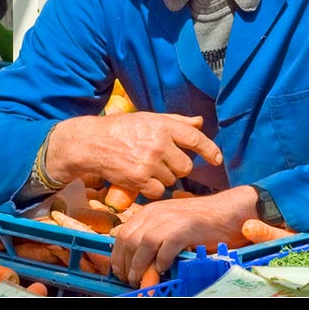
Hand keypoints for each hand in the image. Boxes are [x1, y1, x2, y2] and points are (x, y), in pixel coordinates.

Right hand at [46, 112, 221, 200]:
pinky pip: (159, 190)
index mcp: (163, 126)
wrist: (92, 143)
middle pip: (186, 166)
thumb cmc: (121, 129)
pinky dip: (152, 188)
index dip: (209, 150)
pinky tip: (140, 178)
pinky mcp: (139, 179)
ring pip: (172, 179)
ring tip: (145, 167)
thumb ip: (176, 122)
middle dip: (177, 167)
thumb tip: (199, 122)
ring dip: (163, 177)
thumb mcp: (148, 119)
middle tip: (162, 162)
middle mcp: (159, 143)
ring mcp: (149, 162)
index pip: (195, 138)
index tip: (216, 159)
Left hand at [109, 186, 256, 285]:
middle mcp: (157, 213)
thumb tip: (134, 253)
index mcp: (150, 211)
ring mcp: (170, 219)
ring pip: (143, 244)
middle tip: (129, 278)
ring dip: (139, 265)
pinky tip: (163, 269)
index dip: (118, 254)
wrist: (226, 211)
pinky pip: (165, 248)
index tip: (119, 270)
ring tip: (140, 279)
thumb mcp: (169, 222)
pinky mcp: (185, 229)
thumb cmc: (199, 221)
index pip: (123, 233)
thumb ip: (152, 232)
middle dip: (125, 263)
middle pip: (129, 239)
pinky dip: (161, 261)